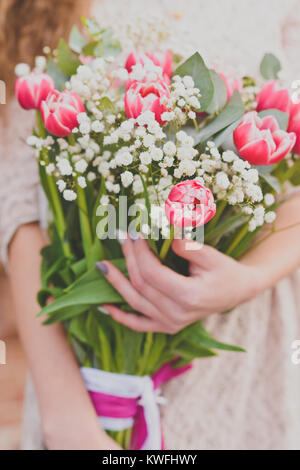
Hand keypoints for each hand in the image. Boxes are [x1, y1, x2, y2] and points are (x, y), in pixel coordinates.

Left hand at [97, 235, 264, 333]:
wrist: (237, 291)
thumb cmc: (225, 270)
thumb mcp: (211, 255)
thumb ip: (187, 247)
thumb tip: (162, 237)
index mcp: (189, 297)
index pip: (152, 273)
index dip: (140, 252)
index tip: (135, 232)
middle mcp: (177, 315)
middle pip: (141, 284)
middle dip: (129, 258)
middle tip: (122, 236)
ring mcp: (171, 324)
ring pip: (135, 302)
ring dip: (117, 282)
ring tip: (102, 266)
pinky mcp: (167, 327)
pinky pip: (138, 324)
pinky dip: (120, 316)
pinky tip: (104, 306)